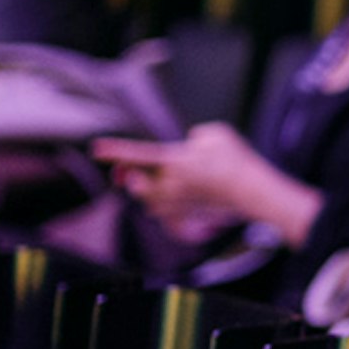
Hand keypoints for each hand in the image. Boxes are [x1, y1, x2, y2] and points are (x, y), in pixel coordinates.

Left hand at [93, 123, 302, 240]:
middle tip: (129, 171)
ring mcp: (177, 202)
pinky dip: (166, 206)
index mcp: (174, 160)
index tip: (95, 148)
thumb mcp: (216, 133)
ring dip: (149, 192)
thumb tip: (191, 145)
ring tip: (165, 184)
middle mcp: (169, 184)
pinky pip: (165, 213)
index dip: (114, 150)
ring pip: (148, 200)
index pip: (136, 154)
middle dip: (130, 175)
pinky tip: (179, 199)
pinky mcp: (186, 215)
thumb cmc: (236, 160)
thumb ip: (196, 136)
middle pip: (136, 181)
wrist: (254, 191)